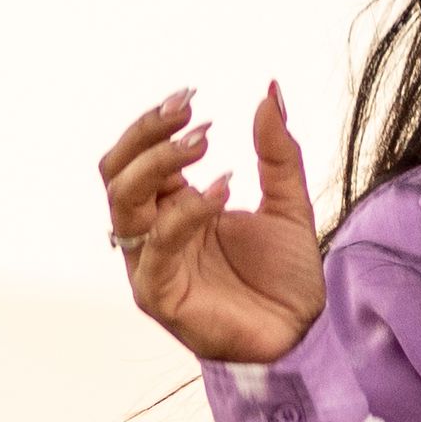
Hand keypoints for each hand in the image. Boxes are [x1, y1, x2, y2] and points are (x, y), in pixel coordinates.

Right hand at [104, 86, 327, 367]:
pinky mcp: (160, 296)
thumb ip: (277, 151)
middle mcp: (153, 233)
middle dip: (146, 134)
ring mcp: (151, 265)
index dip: (155, 124)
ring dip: (158, 164)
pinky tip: (222, 189)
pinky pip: (158, 248)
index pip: (138, 158)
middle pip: (117, 173)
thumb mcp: (288, 202)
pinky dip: (186, 212)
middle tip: (188, 109)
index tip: (192, 96)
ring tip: (203, 141)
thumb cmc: (285, 276)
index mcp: (172, 208)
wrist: (303, 332)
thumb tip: (270, 90)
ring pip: (123, 203)